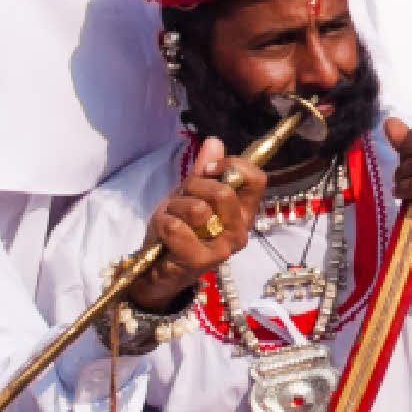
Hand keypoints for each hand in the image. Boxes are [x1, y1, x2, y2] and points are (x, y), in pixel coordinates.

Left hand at [129, 136, 266, 310]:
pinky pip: (177, 228)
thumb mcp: (188, 196)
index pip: (256, 179)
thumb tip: (215, 141)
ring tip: (171, 219)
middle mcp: (240, 230)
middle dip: (192, 188)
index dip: (232, 166)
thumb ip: (203, 171)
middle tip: (182, 199)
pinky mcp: (201, 261)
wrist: (155, 271)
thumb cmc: (176, 231)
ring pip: (197, 209)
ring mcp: (223, 248)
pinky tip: (162, 234)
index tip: (208, 170)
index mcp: (243, 212)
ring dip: (173, 208)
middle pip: (223, 191)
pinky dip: (161, 223)